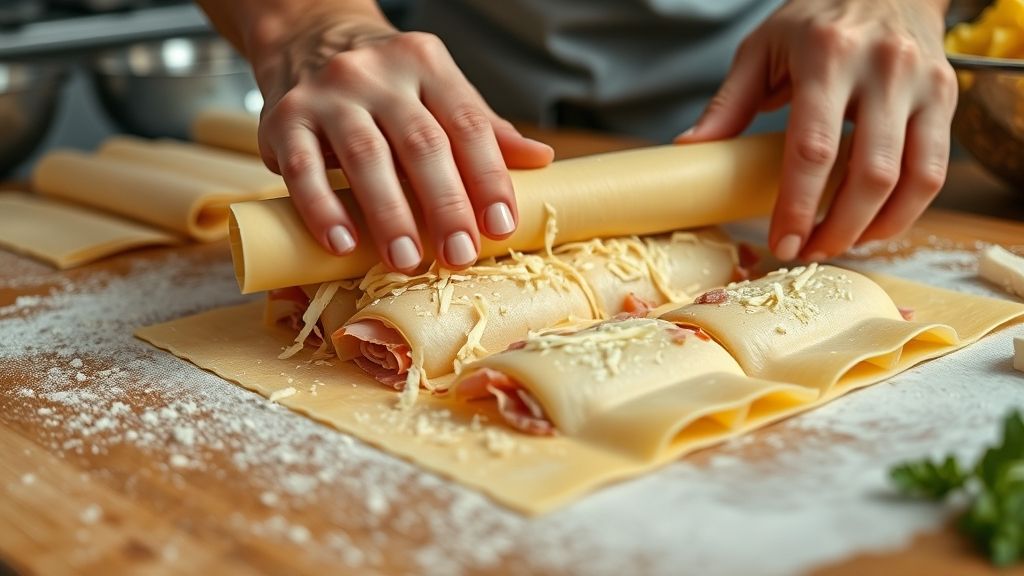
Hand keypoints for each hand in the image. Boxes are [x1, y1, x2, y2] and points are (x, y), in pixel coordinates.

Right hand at [249, 10, 553, 270]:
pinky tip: (343, 244)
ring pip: (365, 156)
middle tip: (459, 256)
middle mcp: (377, 74)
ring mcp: (328, 94)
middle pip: (421, 143)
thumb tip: (541, 159)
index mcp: (427, 64)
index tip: (501, 226)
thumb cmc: (386, 82)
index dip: (488, 177)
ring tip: (406, 261)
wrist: (306, 36)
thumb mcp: (437, 89)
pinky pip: (302, 169)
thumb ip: (482, 127)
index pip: (467, 123)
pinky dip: (323, 209)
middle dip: (445, 204)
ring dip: (389, 214)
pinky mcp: (283, 119)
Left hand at [677, 0, 956, 260]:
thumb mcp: (762, 48)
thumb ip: (729, 103)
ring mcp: (924, 83)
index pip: (813, 148)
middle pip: (870, 173)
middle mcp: (884, 69)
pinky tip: (875, 225)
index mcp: (828, 56)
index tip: (782, 241)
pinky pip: (935, 169)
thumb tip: (689, 149)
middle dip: (839, 228)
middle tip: (809, 252)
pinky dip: (907, 209)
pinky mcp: (947, 97)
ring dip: (877, 227)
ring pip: (914, 178)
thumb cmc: (815, 19)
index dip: (797, 205)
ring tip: (840, 245)